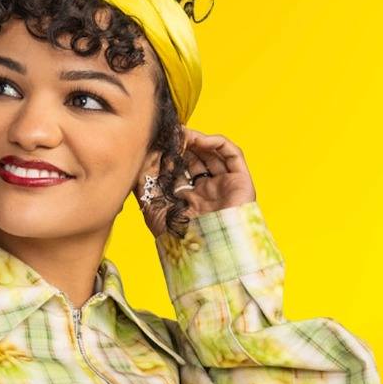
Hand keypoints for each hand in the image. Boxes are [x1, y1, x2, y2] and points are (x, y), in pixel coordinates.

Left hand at [139, 125, 257, 235]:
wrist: (204, 248)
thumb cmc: (177, 235)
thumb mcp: (152, 206)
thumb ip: (145, 183)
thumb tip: (142, 158)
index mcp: (188, 199)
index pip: (179, 169)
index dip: (169, 154)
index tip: (157, 142)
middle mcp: (207, 190)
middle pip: (195, 158)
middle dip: (182, 145)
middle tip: (170, 136)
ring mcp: (224, 185)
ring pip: (212, 153)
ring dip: (197, 140)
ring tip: (183, 135)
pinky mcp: (241, 180)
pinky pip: (232, 153)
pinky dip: (216, 142)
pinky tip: (199, 140)